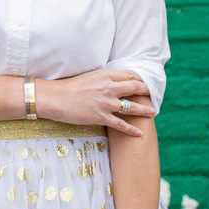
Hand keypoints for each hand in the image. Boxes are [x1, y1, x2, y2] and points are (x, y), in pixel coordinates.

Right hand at [36, 69, 154, 136]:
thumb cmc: (68, 87)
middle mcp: (109, 87)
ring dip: (145, 110)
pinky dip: (131, 130)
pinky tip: (139, 134)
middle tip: (154, 97)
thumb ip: (103, 78)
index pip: (130, 75)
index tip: (145, 84)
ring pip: (132, 107)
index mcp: (105, 75)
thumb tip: (113, 81)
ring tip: (153, 113)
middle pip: (135, 88)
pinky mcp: (101, 117)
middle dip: (147, 93)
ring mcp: (106, 103)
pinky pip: (121, 124)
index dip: (140, 80)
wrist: (54, 98)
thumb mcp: (89, 77)